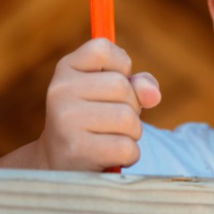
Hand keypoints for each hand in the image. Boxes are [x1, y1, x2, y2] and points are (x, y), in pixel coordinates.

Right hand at [36, 38, 160, 170]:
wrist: (60, 164)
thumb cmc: (94, 120)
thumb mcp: (113, 93)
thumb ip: (139, 84)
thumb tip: (153, 94)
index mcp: (66, 67)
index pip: (104, 48)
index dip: (121, 66)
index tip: (111, 84)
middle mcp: (60, 90)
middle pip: (122, 87)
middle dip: (131, 106)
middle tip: (111, 120)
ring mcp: (65, 120)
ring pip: (128, 118)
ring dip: (131, 133)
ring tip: (110, 137)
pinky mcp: (76, 150)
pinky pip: (126, 147)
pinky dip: (129, 154)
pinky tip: (110, 156)